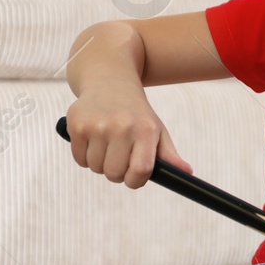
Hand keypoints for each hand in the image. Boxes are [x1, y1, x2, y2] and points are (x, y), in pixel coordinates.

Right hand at [64, 87, 191, 188]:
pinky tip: (93, 141)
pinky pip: (79, 159)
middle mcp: (121, 127)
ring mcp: (97, 126)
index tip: (133, 179)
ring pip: (96, 168)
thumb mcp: (157, 130)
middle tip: (120, 160)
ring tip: (107, 147)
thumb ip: (170, 155)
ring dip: (101, 164)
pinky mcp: (76, 125)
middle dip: (117, 174)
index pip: (140, 170)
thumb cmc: (137, 115)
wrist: (110, 83)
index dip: (136, 181)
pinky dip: (85, 157)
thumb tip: (187, 172)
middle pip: (115, 173)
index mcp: (145, 130)